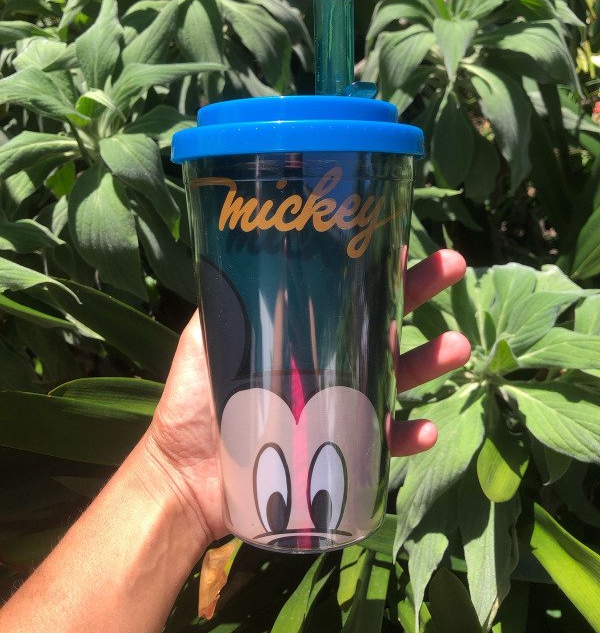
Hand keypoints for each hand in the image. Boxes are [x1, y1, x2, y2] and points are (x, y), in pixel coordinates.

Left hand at [145, 249, 470, 543]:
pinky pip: (385, 444)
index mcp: (306, 334)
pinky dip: (408, 438)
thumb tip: (240, 250)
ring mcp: (343, 407)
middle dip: (422, 293)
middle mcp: (332, 364)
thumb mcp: (208, 340)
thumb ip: (226, 302)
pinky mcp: (344, 453)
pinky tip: (425, 429)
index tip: (404, 241)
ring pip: (399, 378)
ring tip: (457, 346)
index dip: (378, 268)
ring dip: (432, 361)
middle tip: (453, 265)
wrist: (186, 476)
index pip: (348, 293)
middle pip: (385, 322)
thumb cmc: (195, 403)